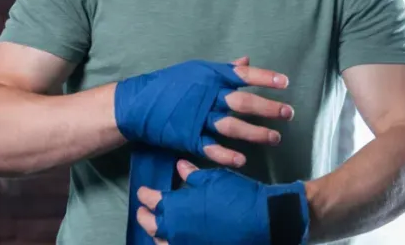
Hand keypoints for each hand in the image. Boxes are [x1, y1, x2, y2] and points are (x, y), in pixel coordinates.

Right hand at [114, 57, 294, 167]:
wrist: (137, 104)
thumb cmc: (169, 85)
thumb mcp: (196, 71)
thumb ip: (223, 69)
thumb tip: (246, 60)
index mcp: (210, 77)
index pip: (243, 75)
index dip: (265, 78)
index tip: (285, 82)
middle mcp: (207, 96)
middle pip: (242, 103)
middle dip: (268, 108)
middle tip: (288, 113)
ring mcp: (197, 118)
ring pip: (232, 126)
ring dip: (255, 133)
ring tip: (275, 138)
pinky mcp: (188, 138)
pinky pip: (210, 148)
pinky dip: (226, 155)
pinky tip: (243, 160)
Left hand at [136, 160, 309, 244]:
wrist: (261, 221)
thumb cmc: (236, 195)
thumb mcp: (213, 178)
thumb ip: (192, 175)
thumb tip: (179, 166)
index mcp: (174, 206)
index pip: (151, 200)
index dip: (146, 194)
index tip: (144, 191)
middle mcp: (173, 229)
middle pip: (151, 224)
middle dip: (145, 216)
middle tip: (144, 210)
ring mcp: (184, 244)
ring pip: (161, 242)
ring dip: (157, 234)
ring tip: (158, 230)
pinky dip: (171, 243)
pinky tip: (175, 240)